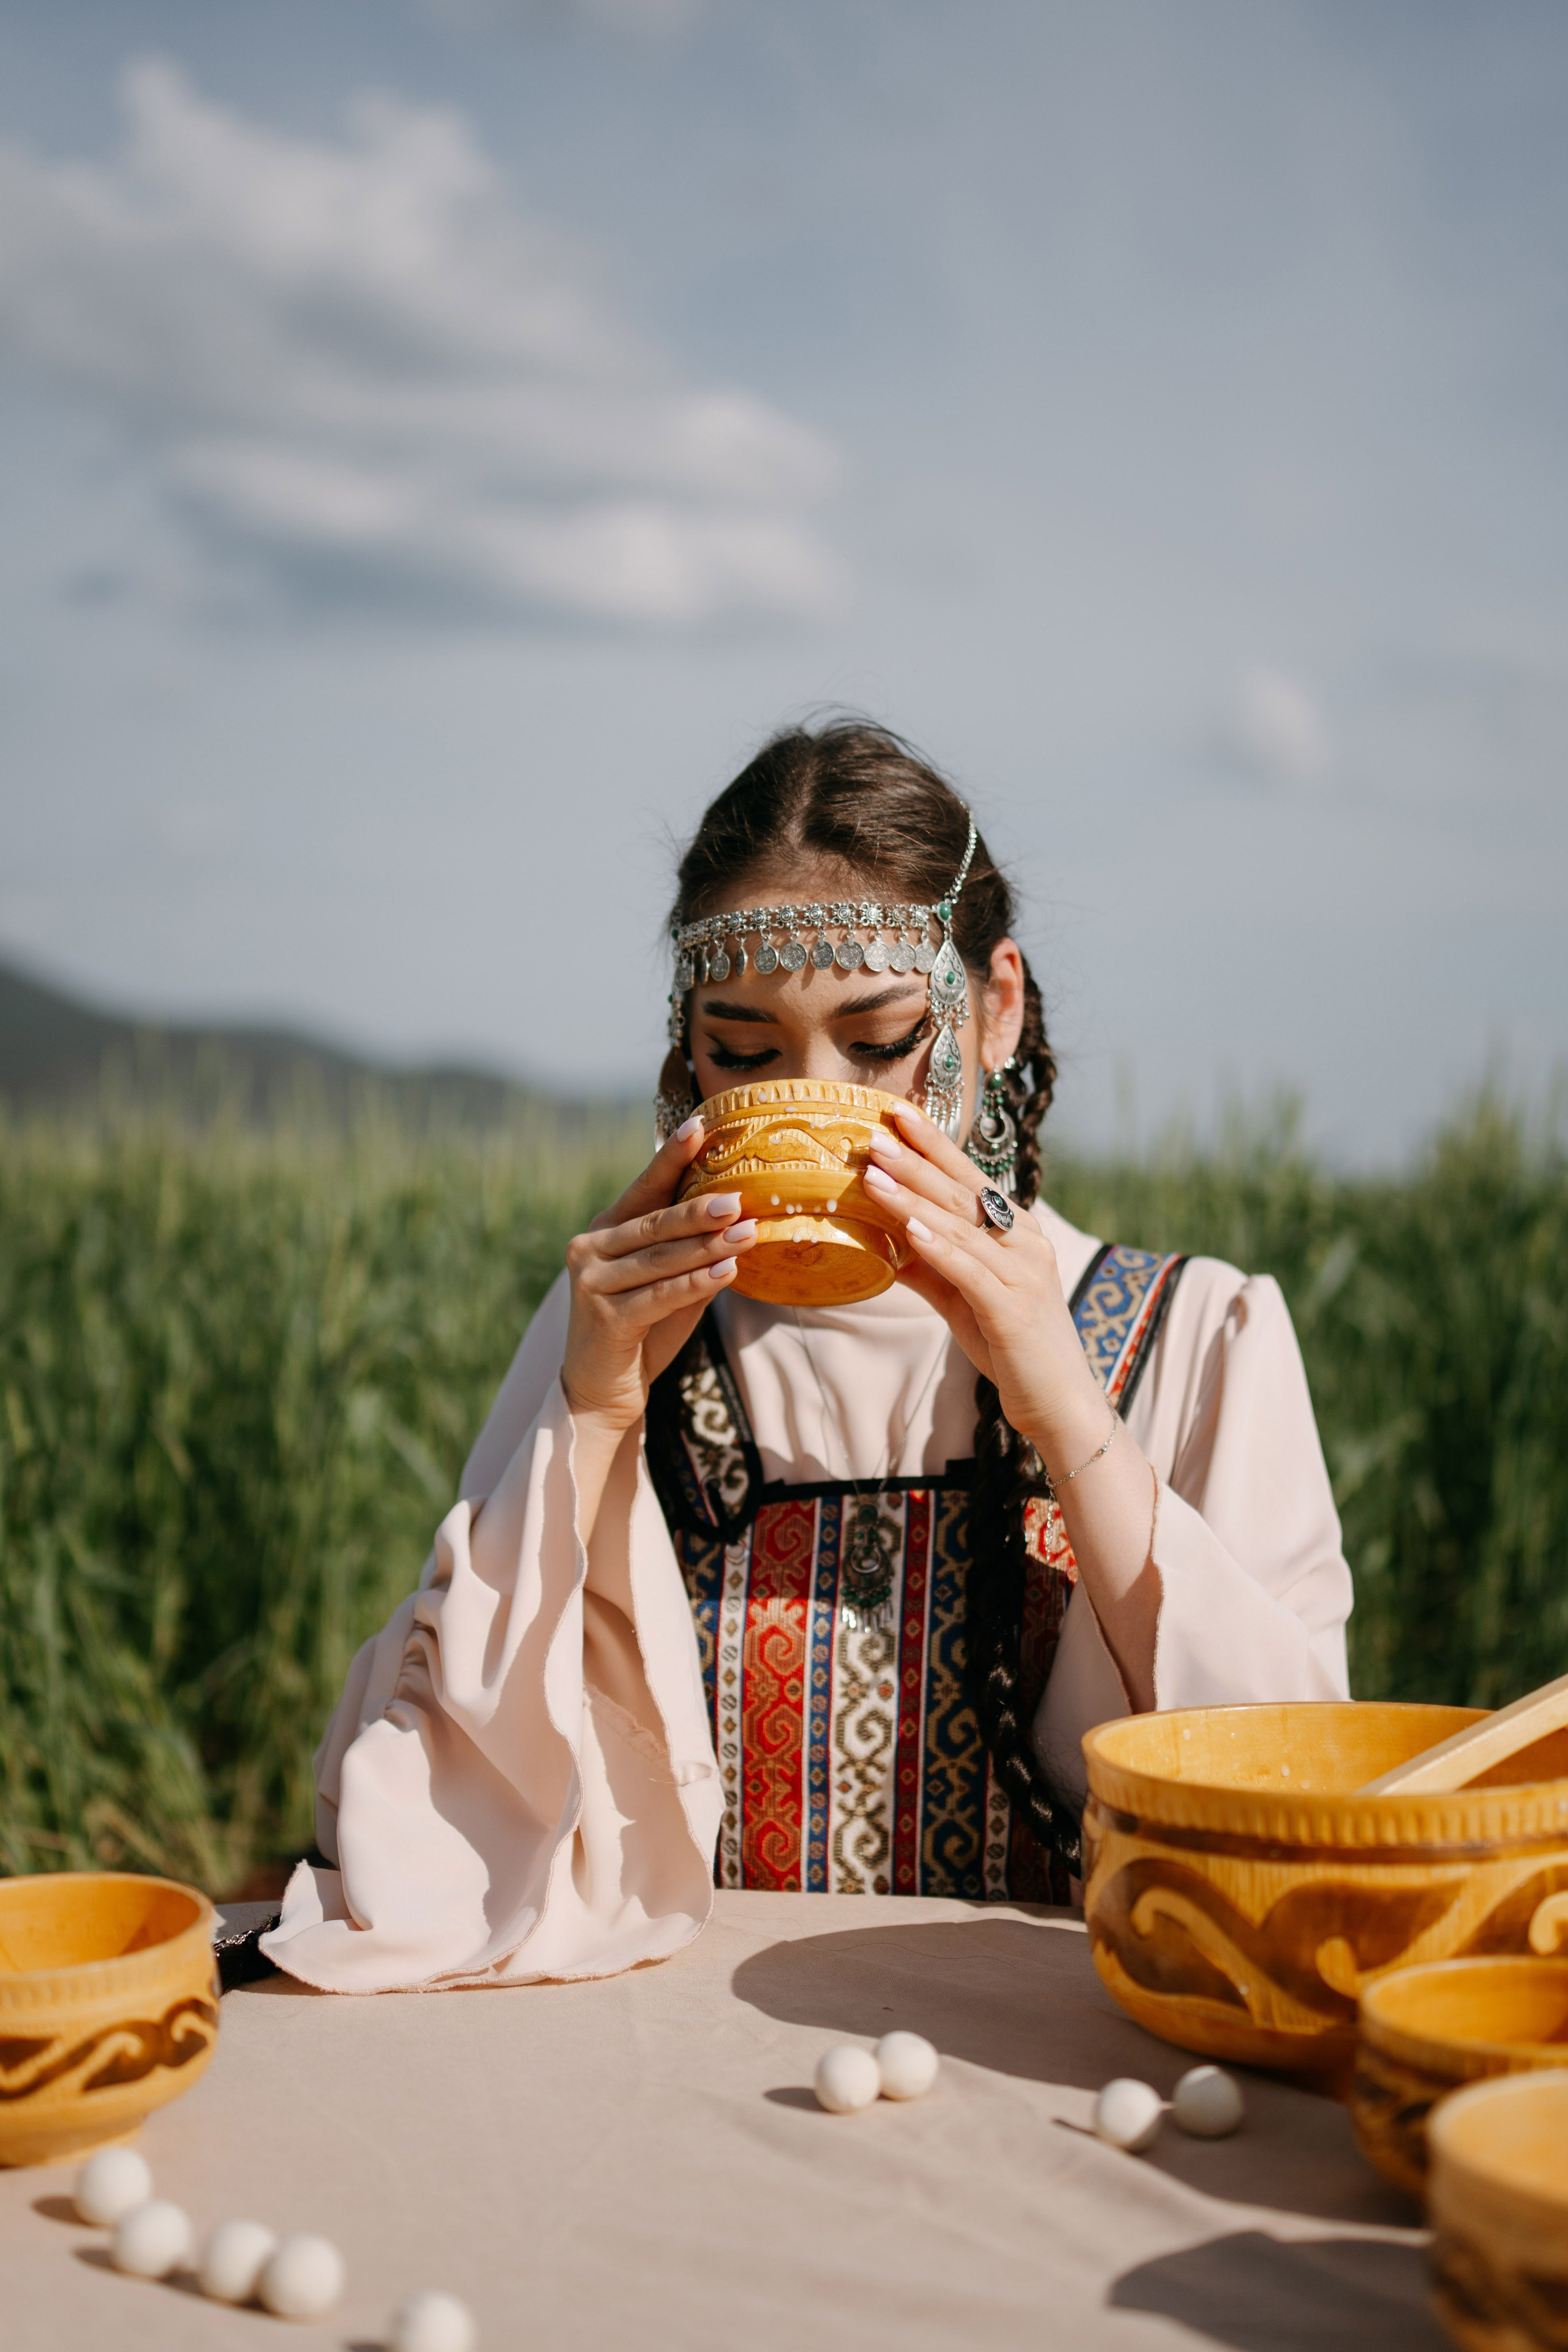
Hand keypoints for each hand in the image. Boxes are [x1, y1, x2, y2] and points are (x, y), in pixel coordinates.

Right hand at [561, 1118, 756, 1437]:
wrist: (602, 1391)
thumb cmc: (642, 1330)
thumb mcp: (668, 1285)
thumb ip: (692, 1254)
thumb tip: (743, 1220)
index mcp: (605, 1230)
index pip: (644, 1188)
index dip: (671, 1158)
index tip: (701, 1126)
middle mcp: (590, 1248)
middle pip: (654, 1221)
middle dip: (700, 1208)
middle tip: (740, 1196)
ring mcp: (591, 1282)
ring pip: (660, 1258)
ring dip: (708, 1246)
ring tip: (748, 1233)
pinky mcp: (604, 1317)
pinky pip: (658, 1295)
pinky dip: (695, 1283)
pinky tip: (727, 1271)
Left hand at [862, 1103, 1110, 1477]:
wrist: (1058, 1400)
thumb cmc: (1011, 1345)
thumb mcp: (964, 1299)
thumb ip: (930, 1268)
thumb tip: (885, 1243)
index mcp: (1018, 1231)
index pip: (970, 1178)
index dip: (934, 1145)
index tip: (898, 1113)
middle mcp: (1026, 1243)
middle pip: (963, 1193)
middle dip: (916, 1161)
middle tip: (875, 1132)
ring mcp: (1023, 1273)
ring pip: (960, 1226)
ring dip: (914, 1197)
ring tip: (875, 1173)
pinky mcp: (1014, 1309)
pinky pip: (970, 1270)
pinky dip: (939, 1247)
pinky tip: (909, 1227)